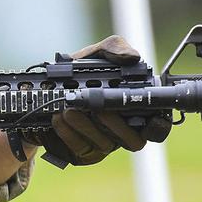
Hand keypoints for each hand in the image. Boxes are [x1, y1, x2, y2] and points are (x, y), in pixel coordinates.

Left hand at [23, 35, 171, 165]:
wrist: (43, 90)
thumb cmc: (78, 72)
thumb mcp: (94, 54)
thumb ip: (114, 48)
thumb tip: (132, 57)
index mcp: (134, 108)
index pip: (157, 127)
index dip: (158, 127)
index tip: (150, 119)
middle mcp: (123, 130)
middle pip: (133, 141)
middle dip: (114, 123)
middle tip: (94, 107)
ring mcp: (103, 143)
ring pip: (105, 145)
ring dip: (85, 125)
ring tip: (67, 108)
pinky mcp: (80, 152)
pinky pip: (80, 149)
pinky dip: (68, 133)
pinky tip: (58, 118)